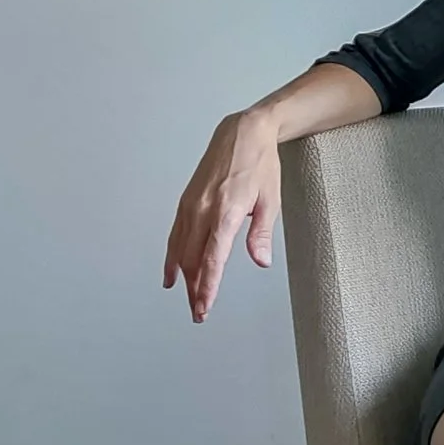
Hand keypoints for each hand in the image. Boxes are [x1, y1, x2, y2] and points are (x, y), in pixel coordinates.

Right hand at [164, 107, 282, 321]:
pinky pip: (175, 234)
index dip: (207, 287)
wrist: (243, 132)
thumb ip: (261, 233)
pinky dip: (173, 256)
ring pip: (181, 249)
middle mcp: (203, 210)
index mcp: (225, 212)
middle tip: (198, 312)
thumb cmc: (260, 164)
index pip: (212, 259)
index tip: (204, 306)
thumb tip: (260, 260)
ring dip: (183, 277)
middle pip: (193, 260)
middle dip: (194, 289)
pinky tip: (173, 271)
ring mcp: (191, 205)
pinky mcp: (186, 201)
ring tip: (187, 298)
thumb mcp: (270, 200)